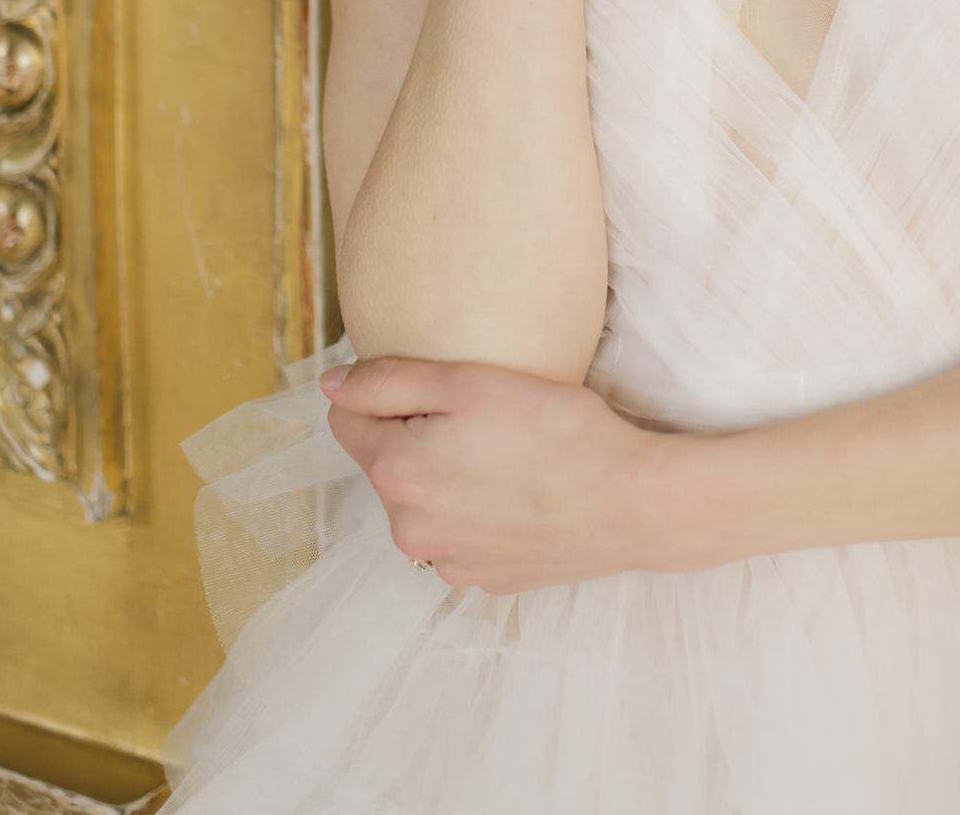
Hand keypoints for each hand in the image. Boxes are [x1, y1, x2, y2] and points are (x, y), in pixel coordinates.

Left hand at [321, 355, 674, 592]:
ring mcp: (447, 561)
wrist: (629, 501)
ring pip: (426, 502)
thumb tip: (330, 384)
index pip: (348, 420)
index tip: (436, 386)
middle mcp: (408, 529)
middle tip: (483, 416)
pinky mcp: (484, 580)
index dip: (387, 393)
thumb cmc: (554, 429)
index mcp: (395, 473)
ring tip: (508, 454)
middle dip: (419, 436)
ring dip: (448, 476)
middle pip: (389, 464)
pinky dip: (479, 512)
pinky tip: (521, 492)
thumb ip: (387, 380)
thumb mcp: (468, 381)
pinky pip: (461, 536)